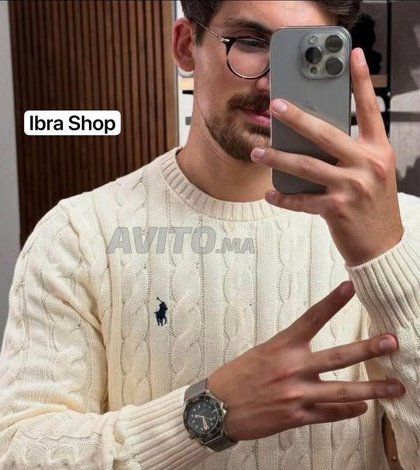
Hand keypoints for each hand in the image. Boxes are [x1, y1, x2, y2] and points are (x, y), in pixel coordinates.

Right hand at [207, 281, 404, 441]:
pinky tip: (362, 408)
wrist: (216, 407)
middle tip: (391, 342)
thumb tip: (311, 356)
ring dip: (372, 390)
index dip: (332, 302)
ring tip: (395, 387)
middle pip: (337, 357)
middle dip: (368, 349)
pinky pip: (329, 414)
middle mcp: (291, 368)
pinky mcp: (296, 416)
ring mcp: (296, 394)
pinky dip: (347, 411)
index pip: (311, 319)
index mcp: (280, 347)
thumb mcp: (259, 354)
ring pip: (342, 391)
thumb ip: (287, 353)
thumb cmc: (235, 378)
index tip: (350, 287)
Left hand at [251, 48, 402, 266]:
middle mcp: (367, 164)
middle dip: (296, 117)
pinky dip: (284, 198)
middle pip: (325, 133)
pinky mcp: (337, 209)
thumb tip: (310, 138)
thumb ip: (348, 153)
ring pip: (306, 166)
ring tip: (258, 152)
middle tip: (275, 105)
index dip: (361, 81)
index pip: (368, 109)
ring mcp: (352, 187)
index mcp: (378, 150)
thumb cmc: (372, 203)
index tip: (352, 55)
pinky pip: (302, 200)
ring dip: (277, 158)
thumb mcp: (371, 172)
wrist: (382, 244)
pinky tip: (269, 194)